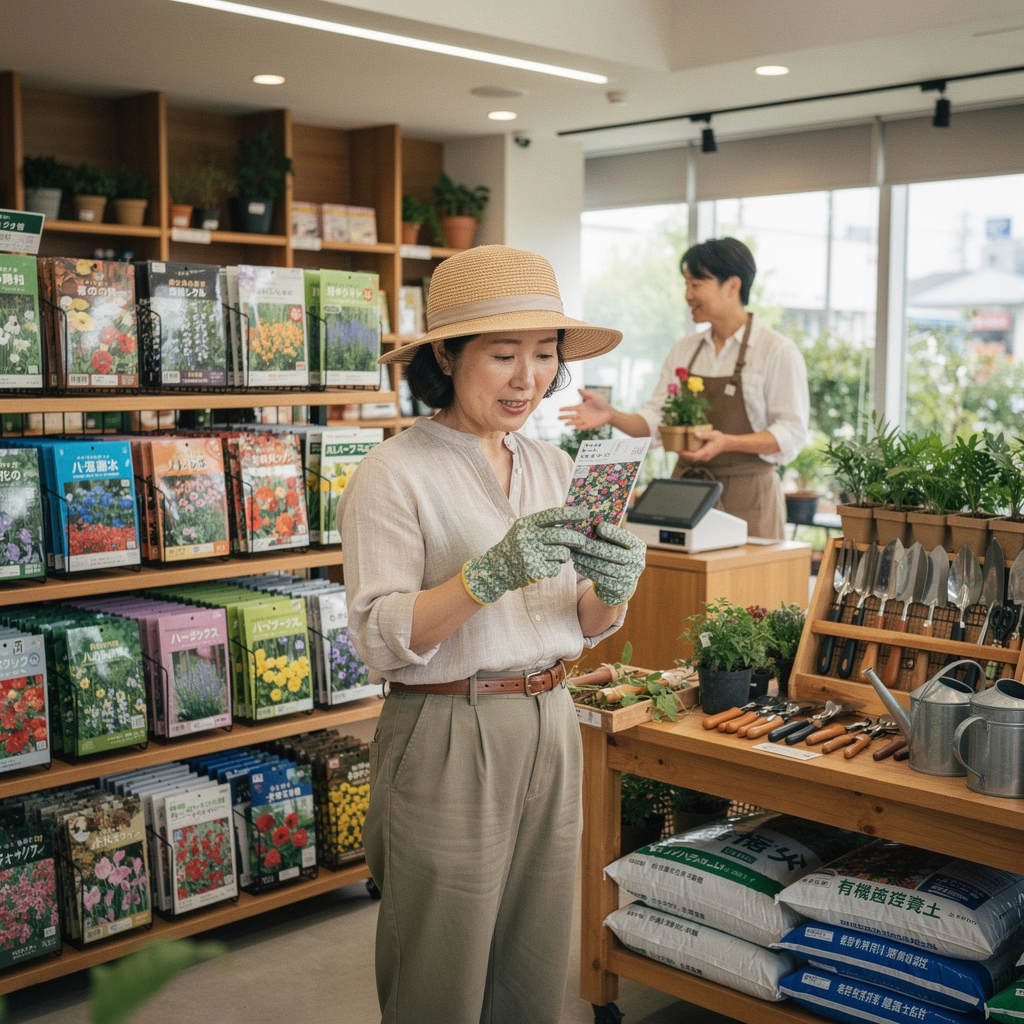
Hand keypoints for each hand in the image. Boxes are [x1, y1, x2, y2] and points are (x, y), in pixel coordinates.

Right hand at [462, 506, 587, 605]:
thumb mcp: (524, 529)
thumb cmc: (517, 546)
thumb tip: (573, 521)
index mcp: (526, 524)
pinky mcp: (533, 570)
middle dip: (576, 539)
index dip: (571, 514)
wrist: (497, 568)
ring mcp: (529, 554)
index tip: (585, 514)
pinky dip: (555, 568)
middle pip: (562, 536)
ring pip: (562, 553)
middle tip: (582, 542)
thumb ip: (544, 525)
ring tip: (556, 556)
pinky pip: (556, 568)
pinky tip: (546, 567)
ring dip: (564, 556)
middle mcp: (527, 537)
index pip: (552, 515)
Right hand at [557, 388, 612, 431]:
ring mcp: (585, 420)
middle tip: (558, 417)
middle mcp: (581, 414)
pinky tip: (577, 427)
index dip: (565, 409)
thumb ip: (586, 394)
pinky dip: (580, 427)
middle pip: (571, 416)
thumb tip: (578, 389)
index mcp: (581, 407)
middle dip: (564, 417)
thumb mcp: (594, 397)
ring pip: (575, 422)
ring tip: (565, 424)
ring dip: (570, 423)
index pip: (571, 408)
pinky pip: (583, 426)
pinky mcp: (589, 425)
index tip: (559, 409)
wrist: (609, 412)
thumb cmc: (602, 403)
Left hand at [571, 522, 645, 605]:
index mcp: (638, 547)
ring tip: (574, 554)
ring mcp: (630, 577)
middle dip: (592, 547)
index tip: (598, 527)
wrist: (621, 583)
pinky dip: (587, 571)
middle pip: (612, 552)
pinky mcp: (620, 589)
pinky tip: (577, 565)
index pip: (626, 537)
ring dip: (586, 560)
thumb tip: (589, 524)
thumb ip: (607, 536)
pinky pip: (600, 578)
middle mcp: (638, 562)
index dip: (613, 532)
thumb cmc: (615, 557)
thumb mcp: (617, 545)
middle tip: (577, 543)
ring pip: (604, 566)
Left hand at [675, 428, 724, 463]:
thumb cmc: (719, 438)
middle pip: (692, 458)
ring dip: (686, 455)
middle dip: (683, 455)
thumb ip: (704, 435)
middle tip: (675, 450)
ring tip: (678, 449)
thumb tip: (696, 434)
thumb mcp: (712, 435)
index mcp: (706, 452)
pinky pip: (695, 456)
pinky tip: (685, 449)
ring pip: (693, 458)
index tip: (679, 451)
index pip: (694, 456)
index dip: (686, 454)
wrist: (726, 443)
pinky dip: (689, 454)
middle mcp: (704, 456)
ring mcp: (704, 457)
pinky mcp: (704, 456)